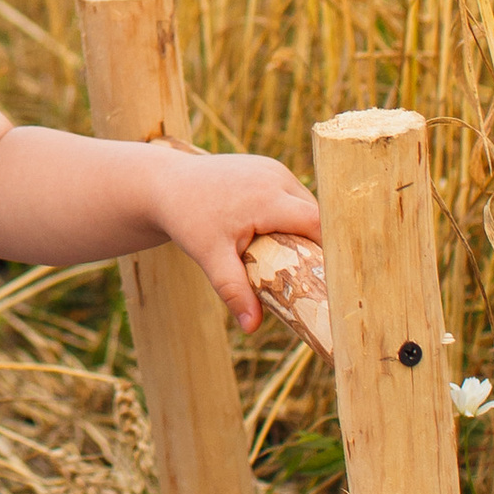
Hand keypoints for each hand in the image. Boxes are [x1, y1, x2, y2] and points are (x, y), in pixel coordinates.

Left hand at [149, 150, 319, 331]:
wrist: (165, 185)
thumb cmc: (187, 219)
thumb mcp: (210, 257)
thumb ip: (233, 290)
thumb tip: (251, 327)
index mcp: (267, 197)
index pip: (315, 222)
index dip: (326, 248)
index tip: (328, 276)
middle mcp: (275, 176)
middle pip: (314, 213)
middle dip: (314, 242)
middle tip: (309, 274)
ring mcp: (271, 168)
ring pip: (304, 202)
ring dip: (302, 227)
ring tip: (293, 256)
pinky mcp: (266, 167)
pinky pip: (290, 194)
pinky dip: (290, 214)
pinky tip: (279, 235)